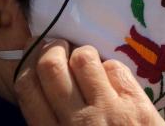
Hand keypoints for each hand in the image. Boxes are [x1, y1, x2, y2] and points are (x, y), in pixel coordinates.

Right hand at [14, 39, 164, 125]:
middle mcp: (77, 122)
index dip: (28, 62)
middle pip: (51, 66)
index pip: (27, 87)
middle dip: (52, 49)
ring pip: (84, 58)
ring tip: (86, 62)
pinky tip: (112, 81)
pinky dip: (110, 69)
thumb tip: (38, 83)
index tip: (34, 55)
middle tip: (58, 47)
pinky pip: (115, 68)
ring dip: (83, 55)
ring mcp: (109, 110)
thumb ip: (50, 120)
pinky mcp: (137, 104)